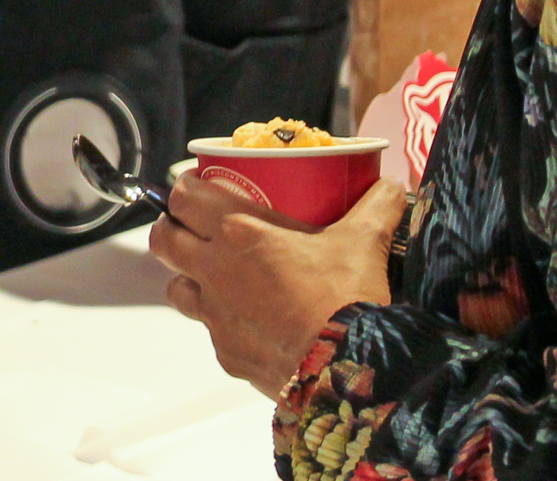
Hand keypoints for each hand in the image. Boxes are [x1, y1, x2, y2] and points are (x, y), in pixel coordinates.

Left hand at [149, 174, 408, 393]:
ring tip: (215, 273)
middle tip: (193, 226)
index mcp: (240, 232)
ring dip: (188, 276)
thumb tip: (393, 186)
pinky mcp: (226, 353)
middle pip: (163, 240)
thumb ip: (376, 205)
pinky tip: (249, 319)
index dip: (183, 188)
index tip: (193, 185)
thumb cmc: (347, 299)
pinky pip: (210, 331)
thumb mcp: (364, 239)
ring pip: (176, 287)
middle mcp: (216, 271)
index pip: (184, 198)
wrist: (346, 371)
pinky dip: (222, 321)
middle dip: (172, 229)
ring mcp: (216, 316)